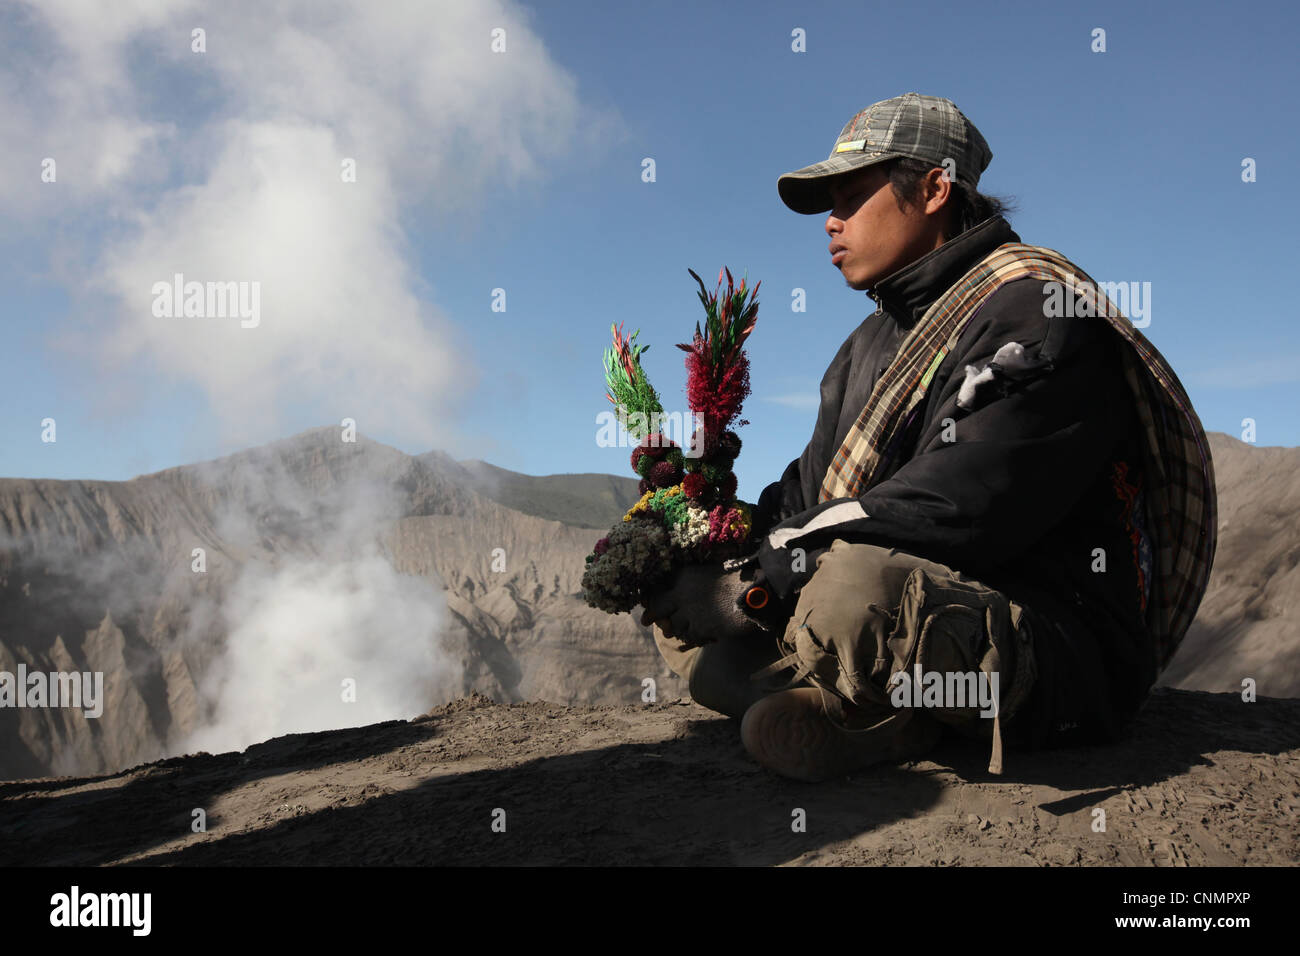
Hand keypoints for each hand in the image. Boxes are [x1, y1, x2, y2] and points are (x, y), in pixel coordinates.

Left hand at [638, 562, 762, 648]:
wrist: (754, 591)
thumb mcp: (707, 574)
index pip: (658, 588)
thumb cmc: (735, 580)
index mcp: (684, 576)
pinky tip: (696, 636)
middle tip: (646, 621)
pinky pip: (689, 637)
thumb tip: (676, 599)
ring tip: (678, 630)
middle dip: (653, 615)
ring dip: (677, 628)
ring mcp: (690, 611)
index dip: (651, 598)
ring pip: (673, 625)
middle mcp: (682, 592)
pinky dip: (691, 638)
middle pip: (659, 607)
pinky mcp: (700, 627)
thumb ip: (689, 585)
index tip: (646, 603)